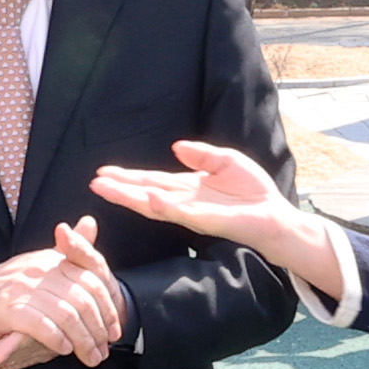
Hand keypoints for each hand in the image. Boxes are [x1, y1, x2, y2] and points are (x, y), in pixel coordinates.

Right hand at [0, 225, 124, 368]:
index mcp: (53, 259)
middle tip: (103, 350)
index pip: (92, 279)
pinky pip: (40, 324)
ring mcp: (24, 289)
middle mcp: (40, 270)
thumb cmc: (12, 285)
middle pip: (83, 299)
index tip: (115, 329)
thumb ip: (71, 247)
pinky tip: (64, 348)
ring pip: (66, 314)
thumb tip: (90, 222)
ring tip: (89, 356)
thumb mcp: (43, 262)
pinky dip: (56, 338)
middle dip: (98, 328)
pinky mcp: (9, 308)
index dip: (108, 307)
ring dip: (82, 340)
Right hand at [89, 140, 323, 280]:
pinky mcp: (206, 221)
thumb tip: (176, 147)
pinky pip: (180, 213)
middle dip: (120, 188)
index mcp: (186, 187)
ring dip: (130, 197)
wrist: (273, 215)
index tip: (104, 172)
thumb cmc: (252, 192)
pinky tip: (148, 198)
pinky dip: (163, 206)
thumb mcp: (226, 161)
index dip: (128, 177)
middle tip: (95, 182)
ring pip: (154, 204)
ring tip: (107, 189)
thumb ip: (202, 154)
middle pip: (145, 193)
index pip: (151, 181)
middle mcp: (183, 201)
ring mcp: (192, 212)